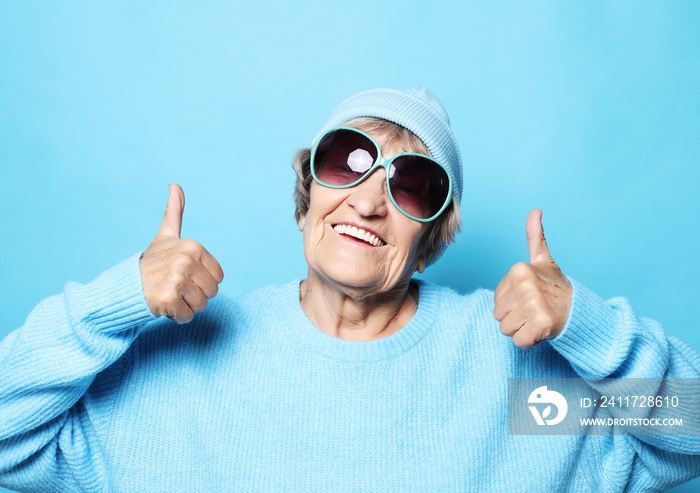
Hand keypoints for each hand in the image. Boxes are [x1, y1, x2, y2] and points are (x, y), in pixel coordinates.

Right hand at [140, 184, 223, 323]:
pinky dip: (178, 316)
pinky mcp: (168, 299)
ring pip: (201, 305)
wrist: (126, 285)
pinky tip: (164, 306)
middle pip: (212, 292)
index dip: (203, 281)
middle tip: (176, 287)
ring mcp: (176, 280)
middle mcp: (185, 261)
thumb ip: (174, 212)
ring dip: (186, 306)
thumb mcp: (166, 236)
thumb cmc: (152, 262)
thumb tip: (175, 186)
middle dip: (196, 295)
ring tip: (170, 295)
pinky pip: (187, 316)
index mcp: (192, 247)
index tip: (184, 275)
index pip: (218, 277)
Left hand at [493, 209, 571, 348]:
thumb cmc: (555, 287)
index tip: (531, 298)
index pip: (496, 300)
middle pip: (498, 315)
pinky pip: (519, 341)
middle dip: (515, 318)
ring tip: (538, 319)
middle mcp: (526, 285)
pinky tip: (542, 330)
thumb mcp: (543, 260)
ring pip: (506, 329)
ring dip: (522, 330)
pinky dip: (530, 341)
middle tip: (535, 311)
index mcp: (519, 270)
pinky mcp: (542, 324)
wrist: (580, 310)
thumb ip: (535, 237)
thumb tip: (536, 211)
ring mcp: (534, 304)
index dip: (512, 304)